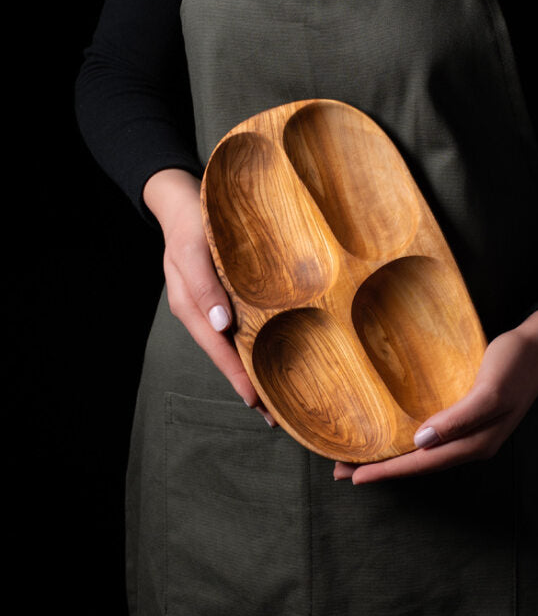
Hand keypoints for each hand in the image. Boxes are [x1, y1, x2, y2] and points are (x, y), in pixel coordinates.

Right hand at [143, 168, 275, 425]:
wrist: (182, 200)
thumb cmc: (190, 224)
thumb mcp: (192, 252)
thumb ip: (205, 286)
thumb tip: (221, 324)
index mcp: (192, 307)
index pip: (218, 351)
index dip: (238, 377)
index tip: (258, 402)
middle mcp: (204, 312)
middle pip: (228, 356)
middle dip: (250, 384)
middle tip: (276, 415)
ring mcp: (215, 305)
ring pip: (236, 344)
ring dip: (255, 367)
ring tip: (278, 395)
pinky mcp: (226, 295)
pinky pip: (242, 325)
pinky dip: (256, 343)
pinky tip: (274, 352)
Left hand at [334, 307, 537, 483]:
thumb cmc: (516, 364)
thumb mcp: (491, 390)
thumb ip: (459, 418)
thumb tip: (422, 442)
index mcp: (476, 443)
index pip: (422, 464)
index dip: (388, 471)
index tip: (354, 476)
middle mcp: (470, 443)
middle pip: (418, 463)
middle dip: (381, 469)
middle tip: (341, 470)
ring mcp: (469, 431)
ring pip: (422, 452)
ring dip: (391, 456)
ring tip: (358, 457)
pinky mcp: (466, 414)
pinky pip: (430, 435)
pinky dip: (407, 440)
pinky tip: (394, 435)